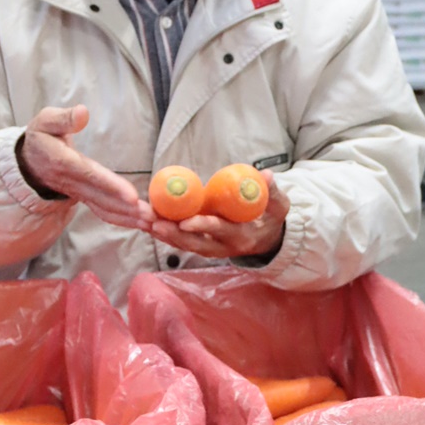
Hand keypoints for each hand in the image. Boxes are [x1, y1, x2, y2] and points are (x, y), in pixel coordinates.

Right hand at [18, 105, 151, 231]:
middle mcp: (72, 182)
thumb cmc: (42, 137)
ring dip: (129, 218)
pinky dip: (124, 220)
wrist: (30, 162)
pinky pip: (105, 212)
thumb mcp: (45, 121)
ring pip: (106, 208)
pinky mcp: (86, 199)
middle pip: (102, 198)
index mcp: (63, 162)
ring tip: (153, 222)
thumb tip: (83, 112)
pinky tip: (143, 224)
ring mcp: (80, 194)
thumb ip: (63, 118)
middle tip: (152, 216)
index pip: (90, 175)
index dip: (110, 186)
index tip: (131, 196)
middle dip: (127, 208)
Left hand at [148, 172, 289, 258]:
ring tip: (146, 223)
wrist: (268, 240)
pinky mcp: (203, 246)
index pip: (220, 231)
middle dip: (174, 235)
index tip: (185, 220)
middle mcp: (224, 247)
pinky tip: (149, 225)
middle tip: (155, 223)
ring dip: (165, 236)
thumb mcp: (278, 206)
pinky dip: (166, 235)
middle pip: (195, 244)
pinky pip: (182, 243)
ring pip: (185, 245)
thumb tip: (266, 175)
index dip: (202, 226)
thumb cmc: (271, 219)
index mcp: (241, 236)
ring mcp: (212, 249)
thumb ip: (272, 193)